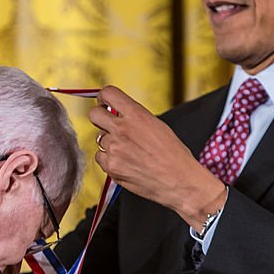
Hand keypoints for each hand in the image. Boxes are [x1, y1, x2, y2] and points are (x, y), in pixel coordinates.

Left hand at [90, 85, 226, 228]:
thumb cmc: (173, 155)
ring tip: (128, 151)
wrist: (178, 181)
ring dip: (110, 143)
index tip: (104, 101)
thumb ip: (136, 117)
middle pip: (94, 114)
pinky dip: (109, 160)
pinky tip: (125, 162)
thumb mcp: (157, 125)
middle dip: (100, 117)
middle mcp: (122, 129)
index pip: (108, 93)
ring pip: (99, 139)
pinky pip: (101, 158)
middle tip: (107, 123)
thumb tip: (120, 113)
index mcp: (136, 115)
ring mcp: (114, 148)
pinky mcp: (111, 166)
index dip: (104, 97)